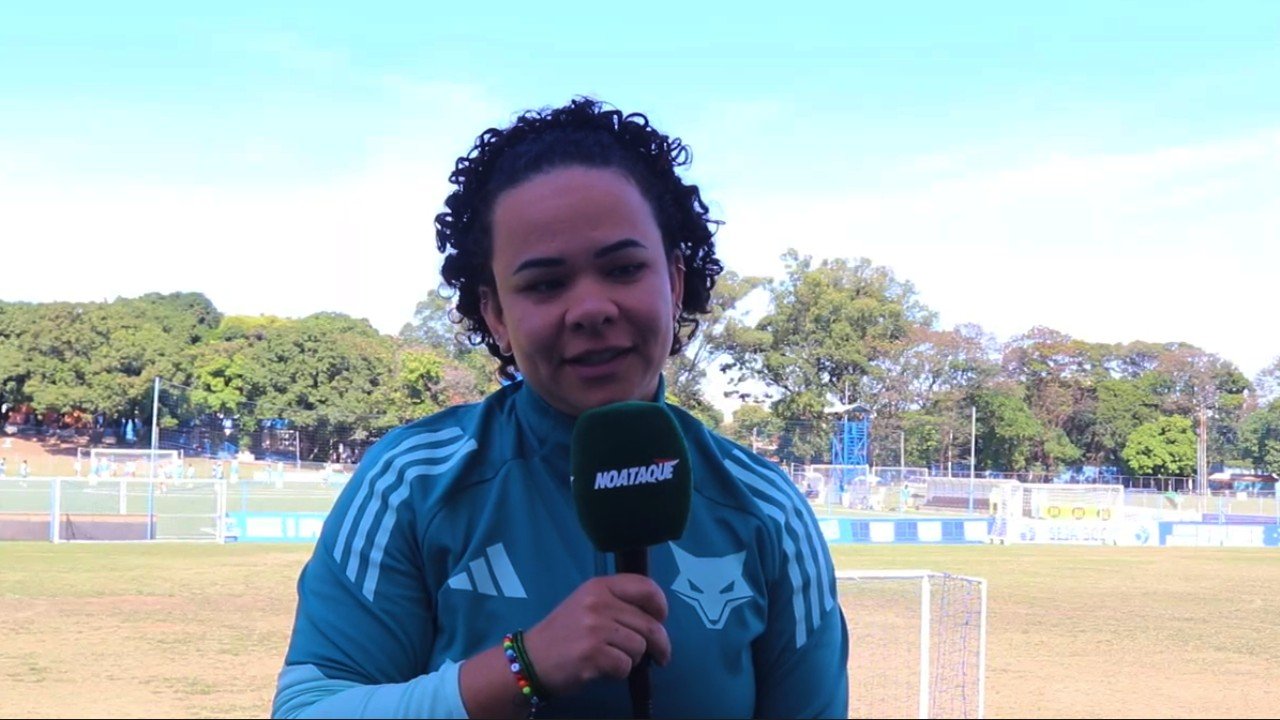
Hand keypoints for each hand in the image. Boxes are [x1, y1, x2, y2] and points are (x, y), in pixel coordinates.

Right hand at [521, 574, 670, 696]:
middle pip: (650, 624)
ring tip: (615, 658)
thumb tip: (657, 618)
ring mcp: (594, 628)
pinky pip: (625, 666)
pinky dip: (620, 672)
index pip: (646, 587)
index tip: (660, 620)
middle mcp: (598, 602)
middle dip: (660, 644)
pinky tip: (604, 669)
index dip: (660, 606)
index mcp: (599, 586)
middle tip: (660, 656)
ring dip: (634, 659)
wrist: (531, 659)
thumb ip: (618, 603)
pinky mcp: (592, 655)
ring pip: (640, 647)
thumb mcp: (587, 604)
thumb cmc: (564, 632)